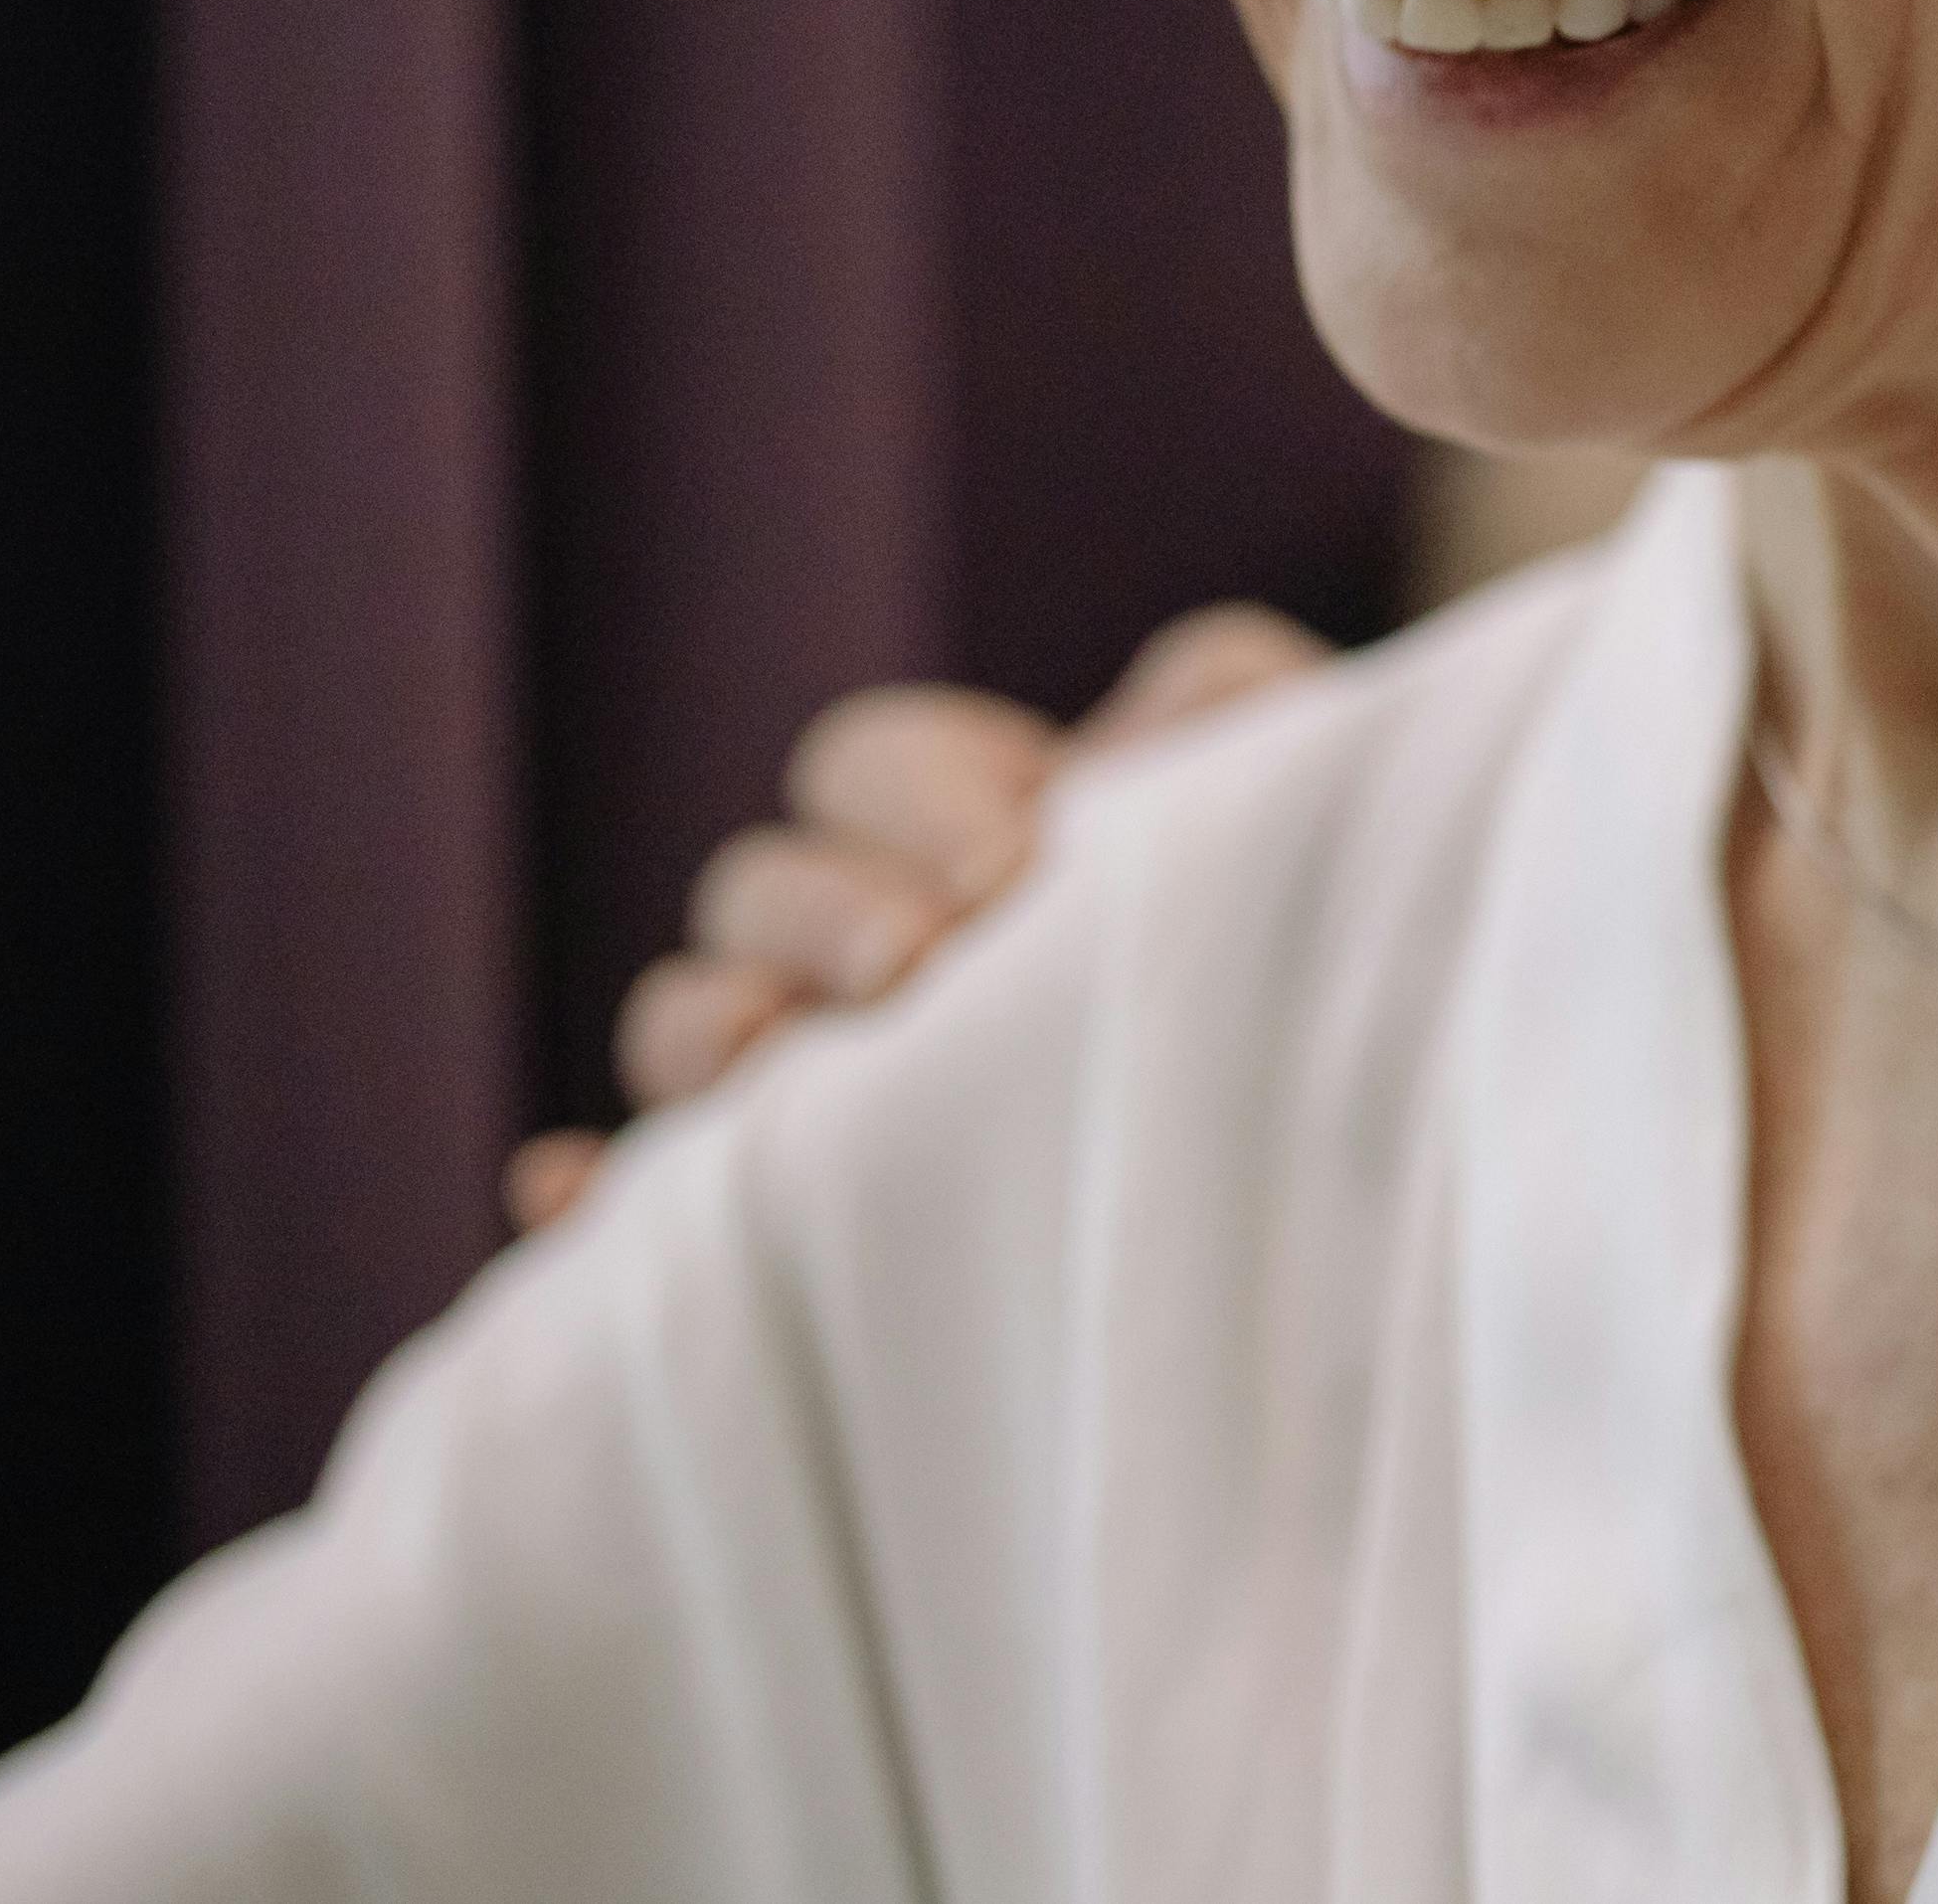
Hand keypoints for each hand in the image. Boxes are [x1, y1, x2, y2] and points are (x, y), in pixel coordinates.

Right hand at [504, 601, 1331, 1229]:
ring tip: (784, 1060)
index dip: (916, 798)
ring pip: (686, 1027)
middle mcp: (869, 947)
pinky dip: (590, 1198)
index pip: (863, 764)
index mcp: (971, 826)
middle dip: (822, 912)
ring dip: (712, 1030)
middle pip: (754, 890)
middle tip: (923, 962)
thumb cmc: (1322, 933)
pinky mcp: (793, 1228)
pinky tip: (566, 1195)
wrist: (1371, 1120)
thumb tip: (1122, 738)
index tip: (1020, 862)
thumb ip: (1229, 709)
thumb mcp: (1309, 790)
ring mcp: (817, 1085)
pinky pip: (638, 1210)